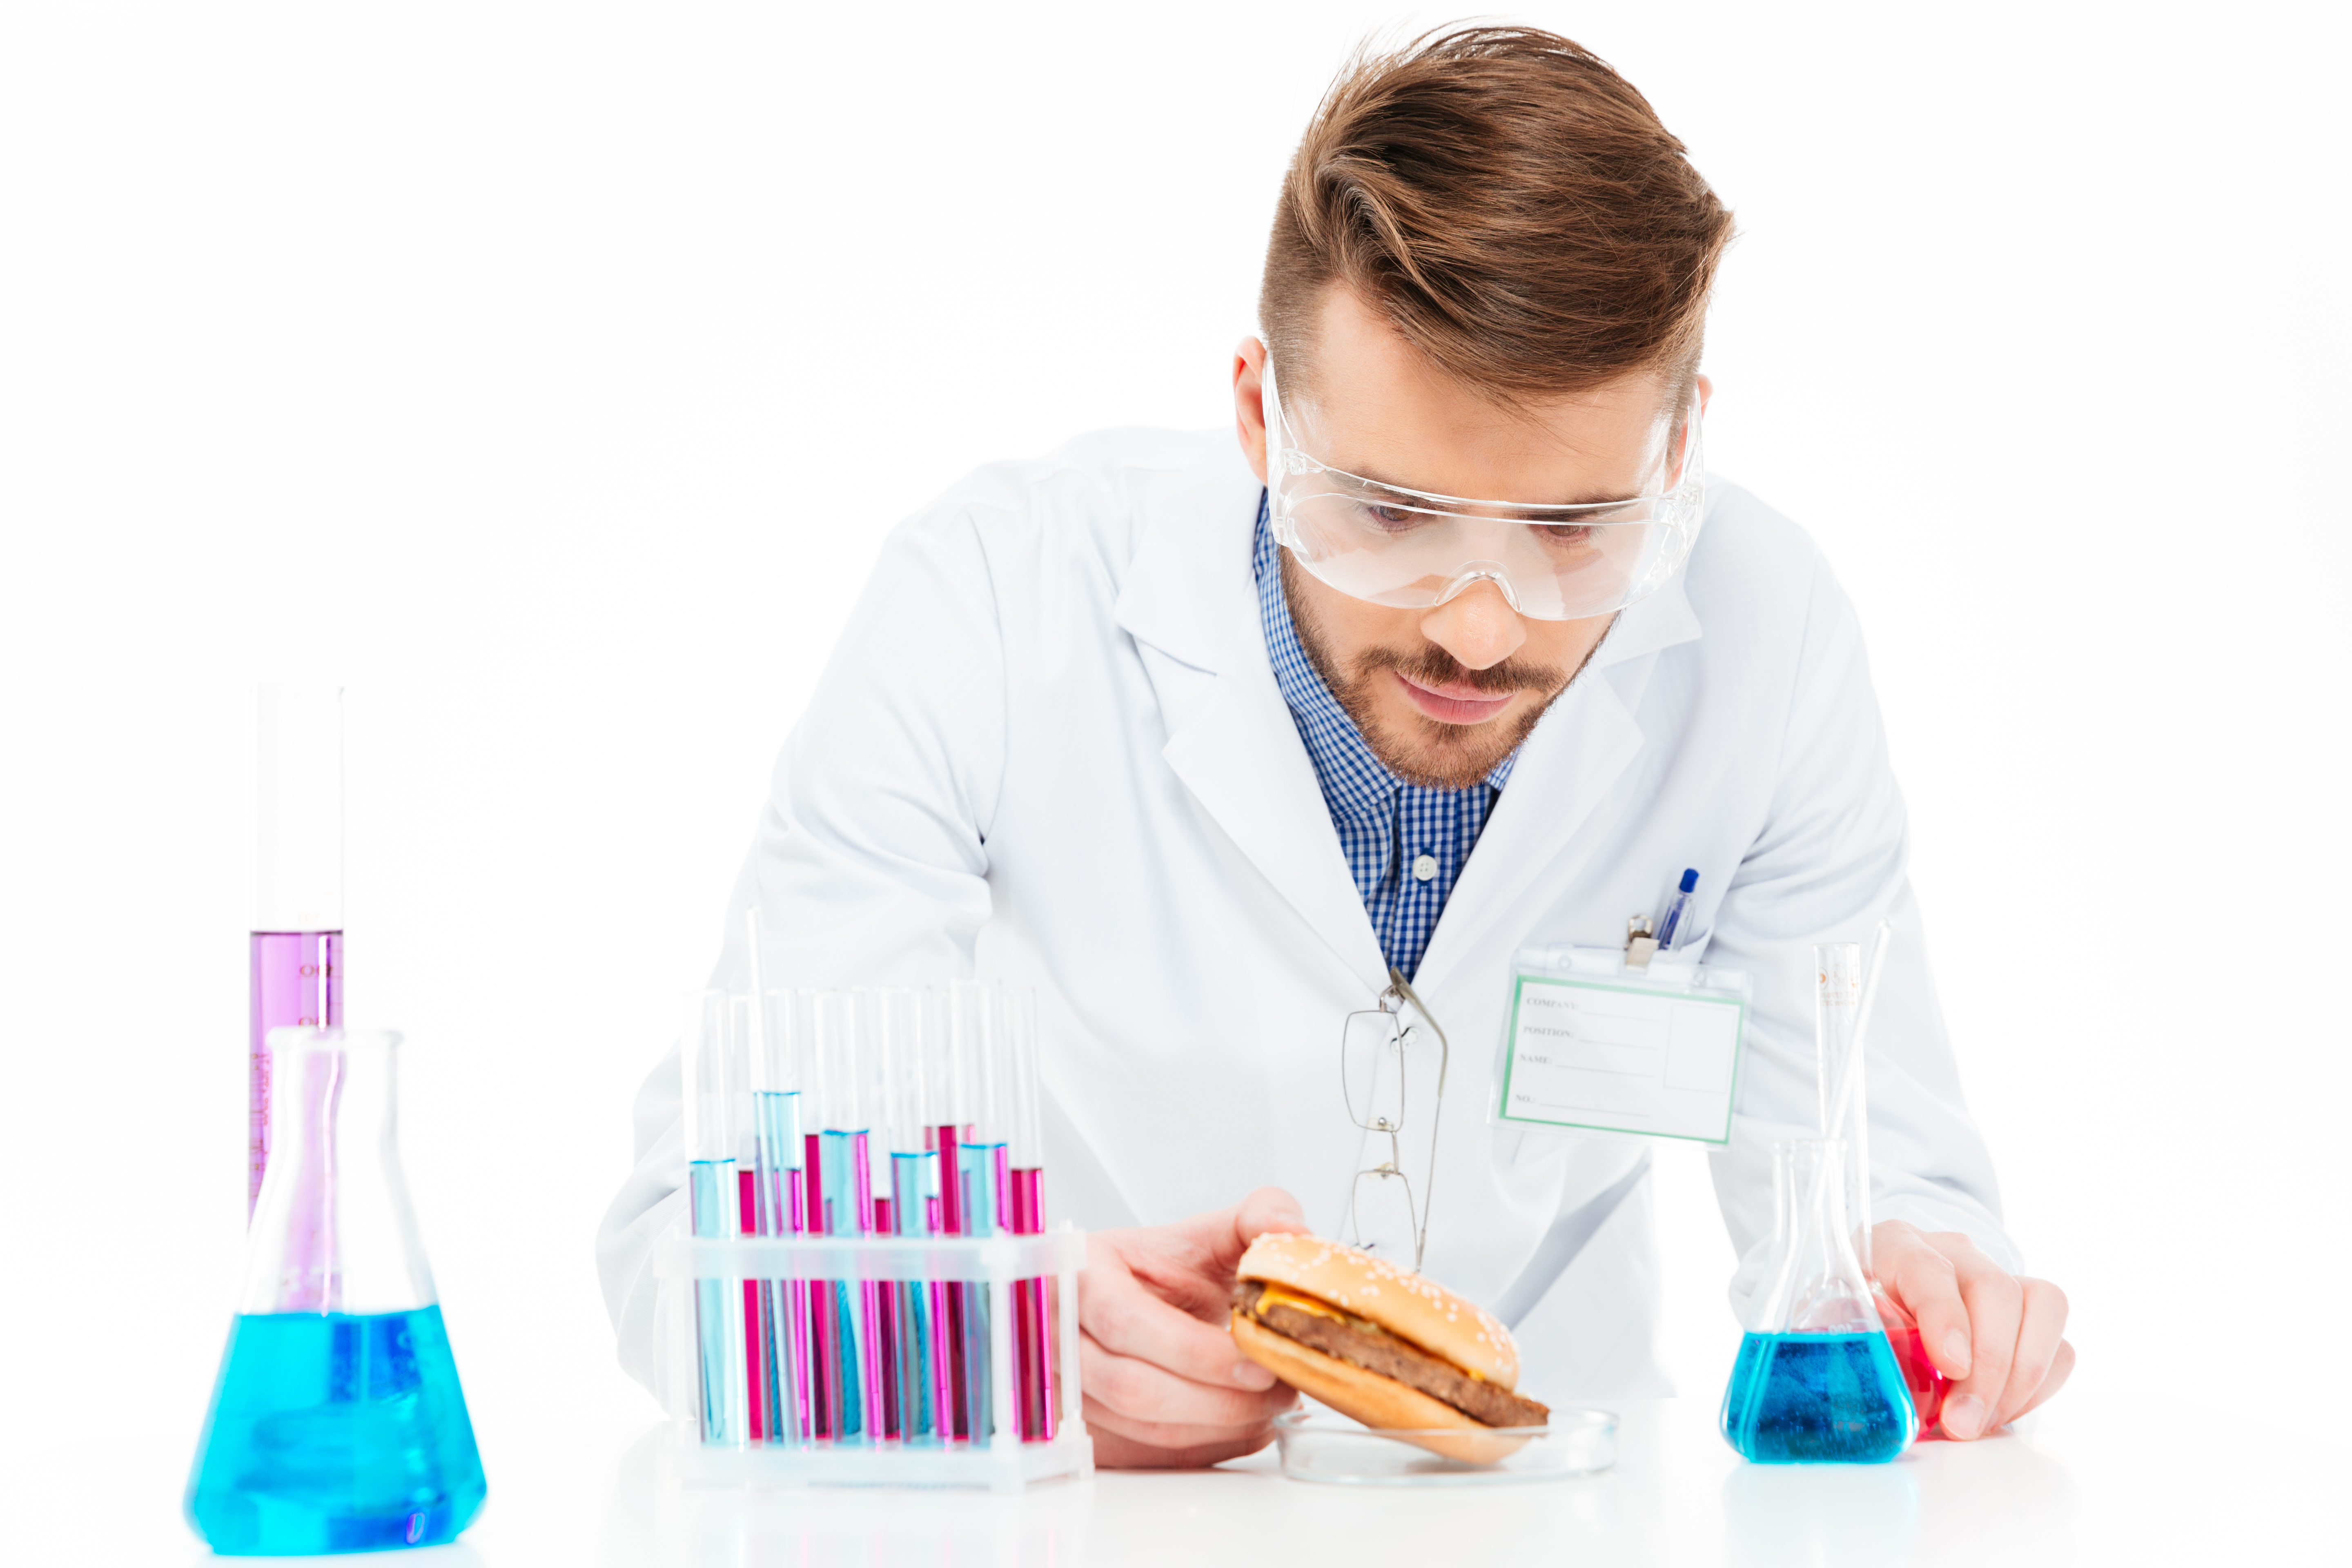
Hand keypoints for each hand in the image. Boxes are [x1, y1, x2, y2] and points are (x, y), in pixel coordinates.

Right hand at [1078, 1187, 1306, 1466]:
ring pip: (1142, 1428)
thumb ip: (1256, 1217)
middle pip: (1131, 1387)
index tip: (1256, 1361)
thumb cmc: (1160, 1268)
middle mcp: (1061, 1336)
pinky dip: (1208, 1446)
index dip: (1194, 1352)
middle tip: (1278, 1390)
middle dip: (1217, 1398)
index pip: (1125, 1322)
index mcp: (1080, 1275)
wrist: (1132, 1300)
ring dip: (1218, 1426)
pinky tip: (1248, 1424)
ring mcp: (1070, 1389)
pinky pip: (1151, 1454)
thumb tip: (1294, 1234)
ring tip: (1272, 1404)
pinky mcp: (1092, 1429)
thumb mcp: (1207, 1233)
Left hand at [1873, 1220, 2073, 1439]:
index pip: (1925, 1266)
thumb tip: (1877, 1381)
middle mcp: (1953, 1252)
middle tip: (1961, 1424)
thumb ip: (1851, 1340)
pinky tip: (1996, 1413)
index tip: (1950, 1365)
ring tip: (1977, 1424)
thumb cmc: (1857, 1317)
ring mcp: (1998, 1276)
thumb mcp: (1838, 1323)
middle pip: (1994, 1290)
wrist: (1882, 1301)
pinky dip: (2036, 1388)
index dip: (1943, 1316)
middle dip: (1986, 1368)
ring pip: (2041, 1309)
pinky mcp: (2030, 1312)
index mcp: (1893, 1245)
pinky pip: (2059, 1345)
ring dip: (2017, 1381)